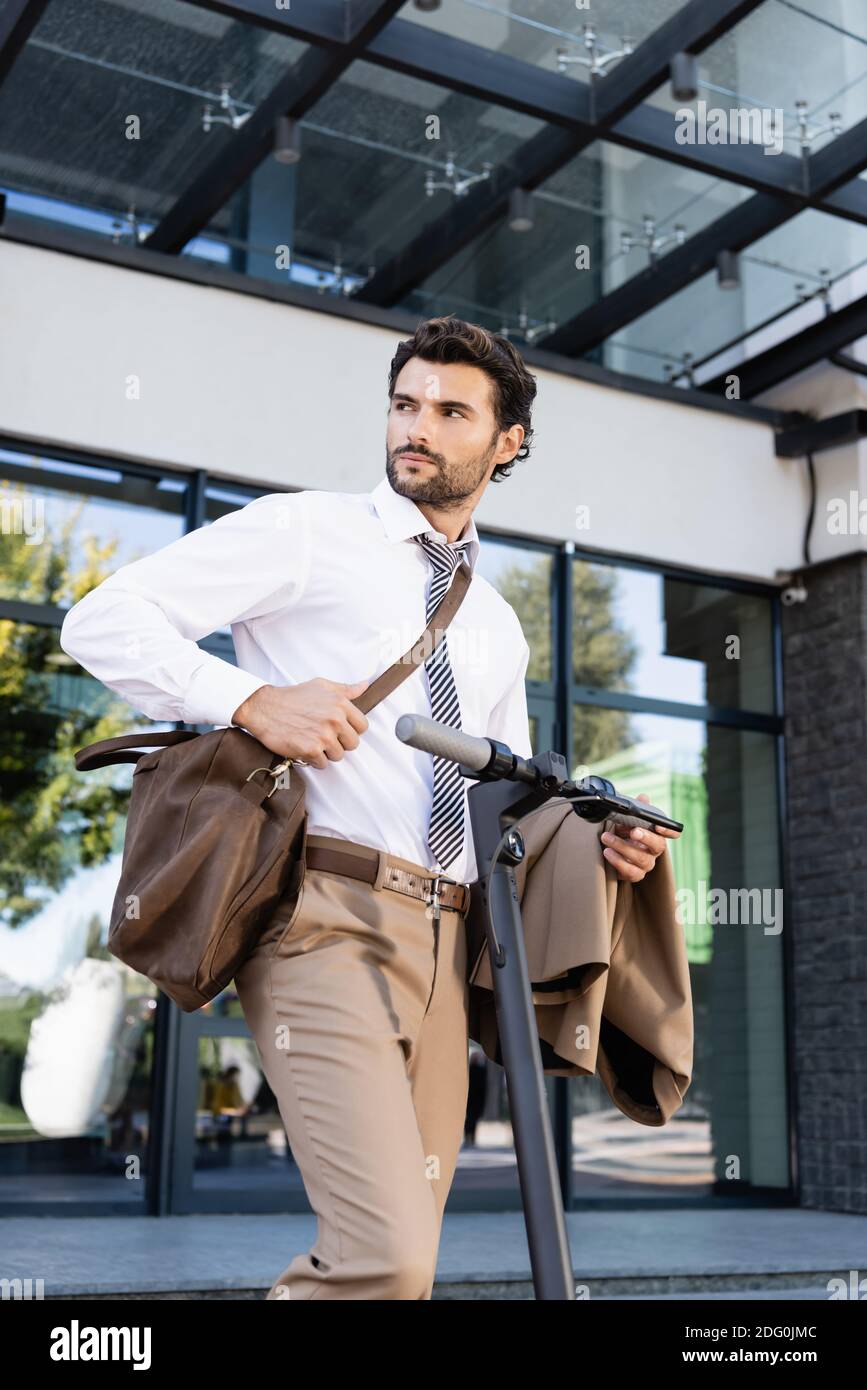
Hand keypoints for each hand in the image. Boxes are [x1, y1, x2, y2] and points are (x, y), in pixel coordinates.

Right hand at [231, 677, 370, 768]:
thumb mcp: (321, 686)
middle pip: (353, 744)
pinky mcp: (310, 749)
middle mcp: (335, 719)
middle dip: (340, 743)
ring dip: (326, 753)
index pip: (362, 726)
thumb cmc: (293, 697)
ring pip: (338, 756)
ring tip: (312, 741)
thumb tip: (364, 686)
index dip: (351, 730)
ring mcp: (323, 735)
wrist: (264, 707)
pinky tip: (304, 747)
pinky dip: (313, 760)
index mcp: (341, 703)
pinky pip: (322, 764)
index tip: (339, 730)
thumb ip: (345, 689)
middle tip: (324, 737)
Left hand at [600, 792, 681, 883]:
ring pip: (641, 858)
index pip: (673, 833)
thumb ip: (637, 809)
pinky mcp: (635, 875)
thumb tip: (643, 797)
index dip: (670, 830)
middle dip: (646, 837)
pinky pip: (630, 872)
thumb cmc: (624, 834)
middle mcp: (654, 850)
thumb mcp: (628, 820)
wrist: (611, 853)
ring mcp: (646, 864)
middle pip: (658, 845)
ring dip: (622, 846)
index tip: (659, 826)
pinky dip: (618, 861)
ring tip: (607, 838)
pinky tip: (607, 852)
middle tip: (633, 831)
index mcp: (656, 834)